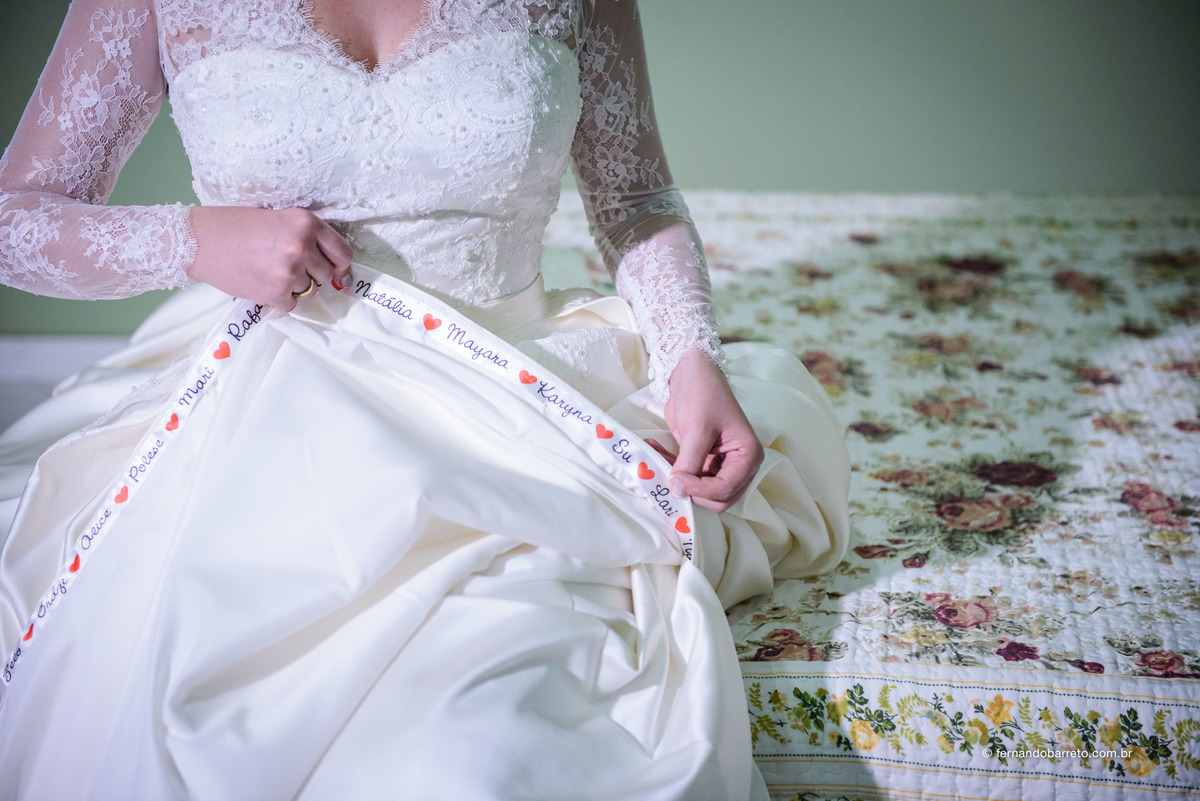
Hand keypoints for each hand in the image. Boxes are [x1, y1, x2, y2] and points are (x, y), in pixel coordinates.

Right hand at [187, 206, 353, 310]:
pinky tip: (261, 282)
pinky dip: (280, 299)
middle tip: (284, 265)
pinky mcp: (276, 293)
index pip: (342, 252)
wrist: (198, 241)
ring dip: (294, 287)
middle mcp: (302, 247)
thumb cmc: (234, 226)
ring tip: (268, 271)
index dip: (340, 265)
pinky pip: (292, 304)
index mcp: (306, 223)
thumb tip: (334, 267)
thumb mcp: (278, 218)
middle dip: (311, 274)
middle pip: (325, 274)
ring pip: (309, 291)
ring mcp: (290, 272)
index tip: (336, 271)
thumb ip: (306, 237)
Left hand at [649, 349, 763, 512]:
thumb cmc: (702, 395)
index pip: (726, 489)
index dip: (699, 490)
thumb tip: (677, 490)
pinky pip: (689, 477)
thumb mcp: (697, 429)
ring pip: (701, 491)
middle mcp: (739, 464)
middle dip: (692, 492)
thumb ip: (689, 463)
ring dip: (678, 481)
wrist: (690, 372)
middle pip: (717, 498)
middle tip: (669, 475)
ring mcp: (721, 464)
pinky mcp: (703, 460)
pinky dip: (671, 469)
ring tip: (657, 459)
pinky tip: (655, 450)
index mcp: (748, 456)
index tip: (675, 479)